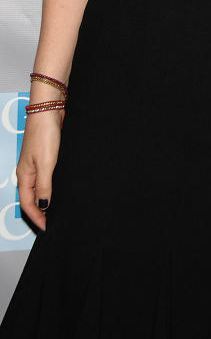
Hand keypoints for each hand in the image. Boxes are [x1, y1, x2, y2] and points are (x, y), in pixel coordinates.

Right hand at [16, 110, 62, 230]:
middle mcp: (27, 172)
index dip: (36, 217)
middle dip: (39, 212)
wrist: (48, 111)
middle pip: (30, 198)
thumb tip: (43, 205)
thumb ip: (44, 185)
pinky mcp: (44, 156)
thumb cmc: (44, 134)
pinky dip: (49, 188)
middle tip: (51, 223)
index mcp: (24, 175)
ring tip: (55, 211)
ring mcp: (35, 164)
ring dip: (44, 201)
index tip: (47, 228)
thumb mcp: (46, 163)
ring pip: (37, 188)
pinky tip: (58, 189)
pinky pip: (45, 178)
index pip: (27, 203)